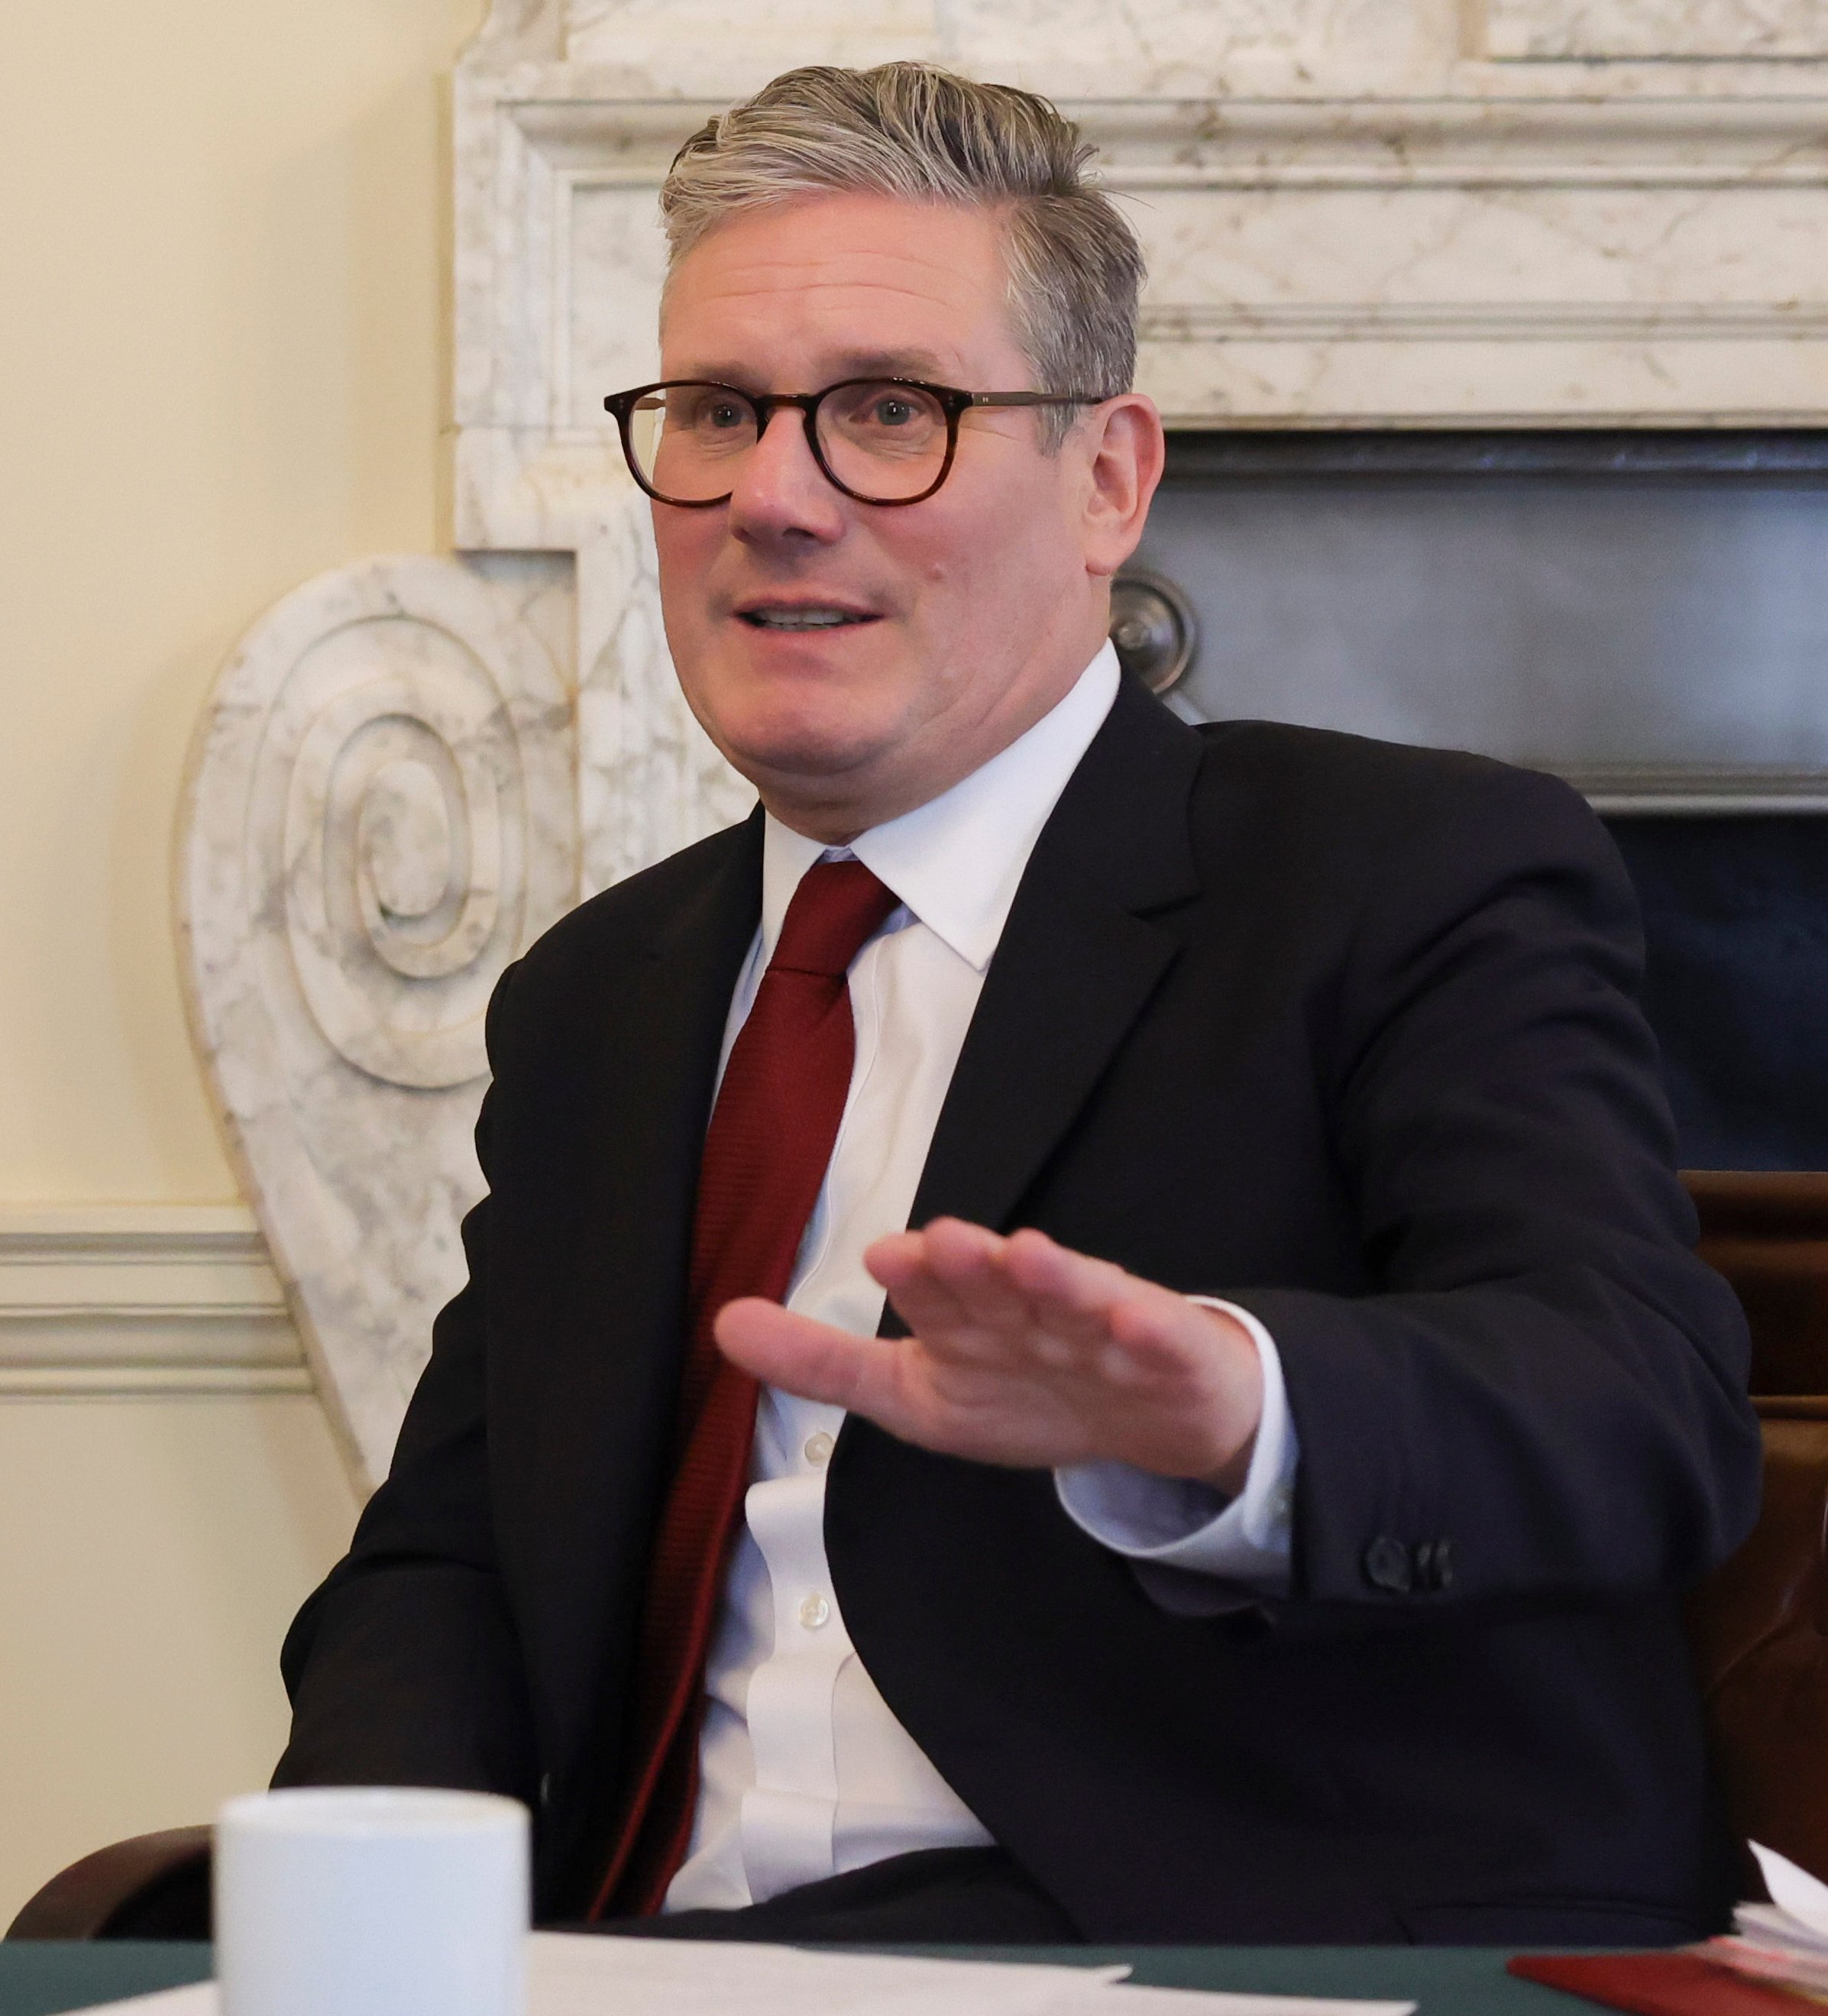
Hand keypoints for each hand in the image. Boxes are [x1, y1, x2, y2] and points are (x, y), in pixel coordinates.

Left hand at [713, 1217, 1263, 1492]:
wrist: (1155, 1415)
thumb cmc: (1029, 1391)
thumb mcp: (916, 1393)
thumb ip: (824, 1362)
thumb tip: (723, 1324)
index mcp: (971, 1317)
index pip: (938, 1295)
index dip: (917, 1277)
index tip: (888, 1256)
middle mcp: (1031, 1307)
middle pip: (1002, 1283)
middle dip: (975, 1264)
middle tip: (946, 1243)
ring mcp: (1100, 1325)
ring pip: (1075, 1296)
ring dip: (1054, 1276)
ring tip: (1029, 1255)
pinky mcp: (1164, 1350)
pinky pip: (1155, 1340)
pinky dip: (1143, 1329)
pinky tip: (1130, 1320)